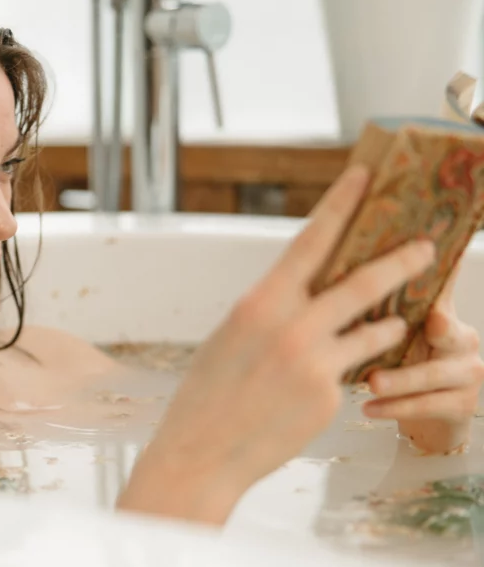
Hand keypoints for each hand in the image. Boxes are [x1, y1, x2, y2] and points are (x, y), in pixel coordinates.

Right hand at [117, 165, 435, 524]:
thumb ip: (270, 311)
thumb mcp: (231, 336)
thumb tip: (306, 292)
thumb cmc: (207, 392)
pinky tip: (334, 380)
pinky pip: (354, 371)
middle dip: (400, 261)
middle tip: (426, 246)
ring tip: (399, 318)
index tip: (363, 177)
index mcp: (259, 302)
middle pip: (361, 282)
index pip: (310, 241)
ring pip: (372, 330)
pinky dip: (352, 368)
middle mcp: (291, 327)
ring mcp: (314, 363)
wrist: (202, 450)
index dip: (340, 205)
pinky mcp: (329, 397)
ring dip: (389, 321)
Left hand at [364, 271, 483, 453]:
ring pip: (432, 374)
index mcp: (444, 313)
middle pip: (444, 331)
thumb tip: (340, 283)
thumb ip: (380, 311)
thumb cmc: (403, 362)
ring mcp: (467, 373)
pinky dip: (395, 407)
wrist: (429, 412)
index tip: (416, 264)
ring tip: (371, 383)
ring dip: (398, 380)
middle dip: (412, 330)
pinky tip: (369, 408)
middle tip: (384, 335)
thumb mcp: (394, 334)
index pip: (440, 290)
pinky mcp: (462, 405)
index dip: (432, 279)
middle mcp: (463, 339)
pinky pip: (427, 405)